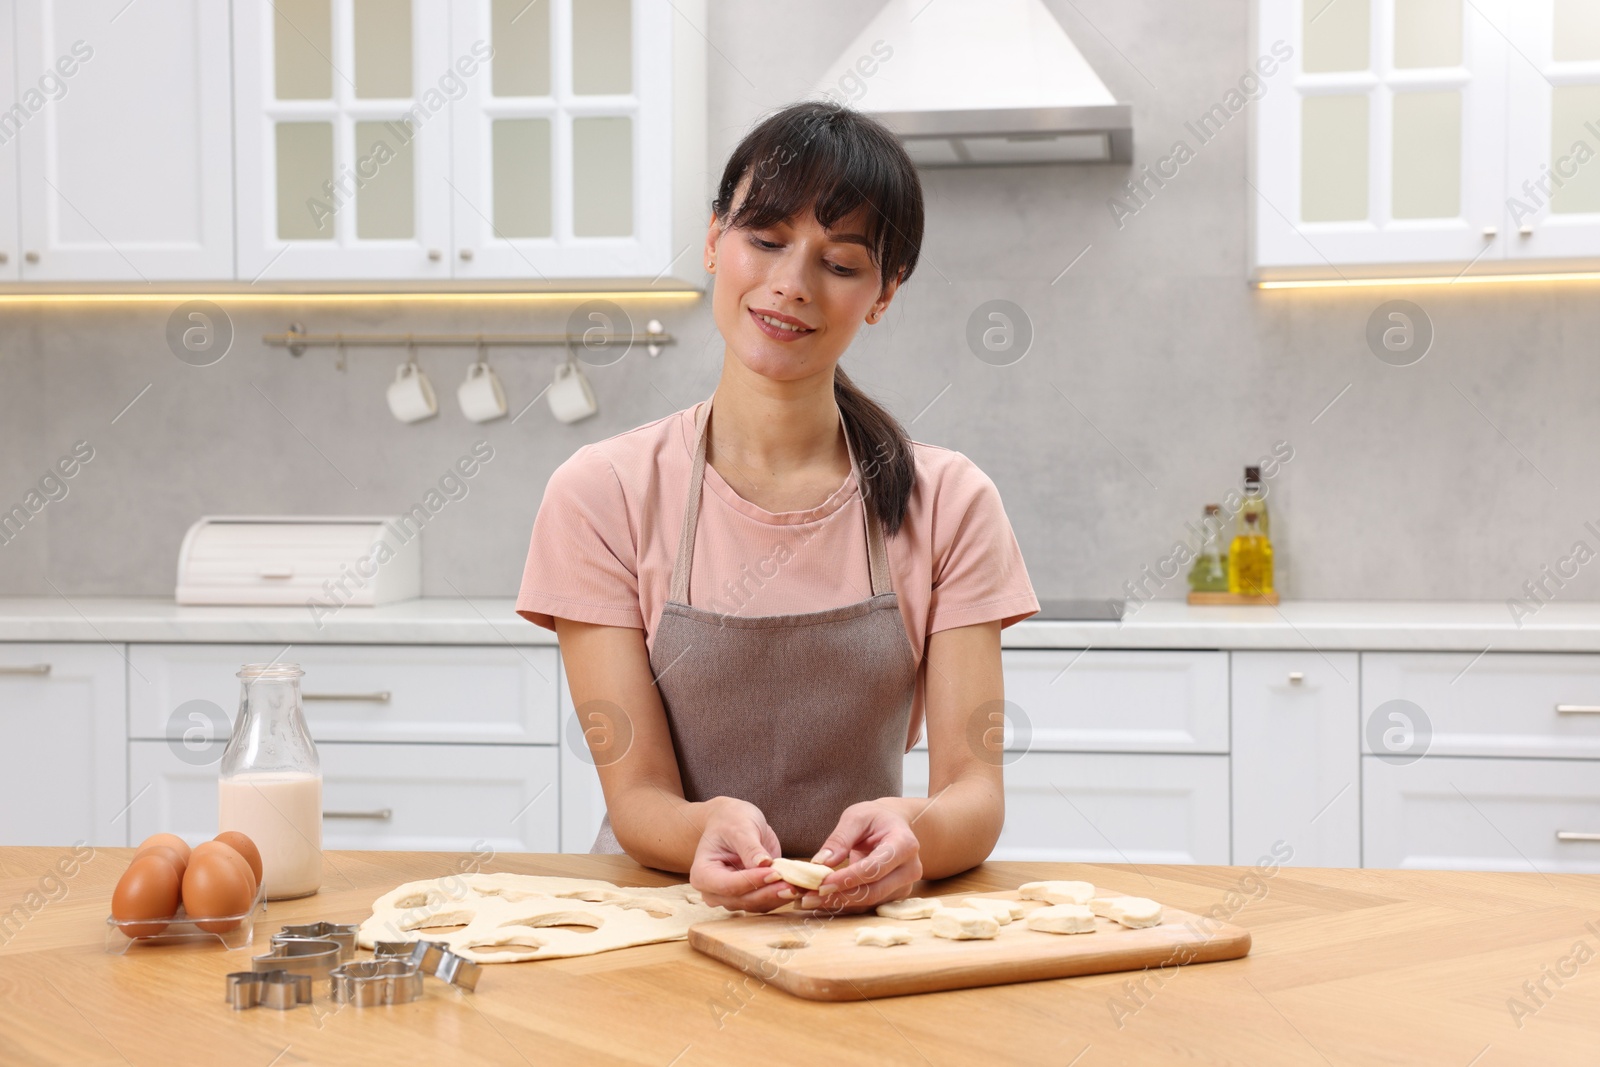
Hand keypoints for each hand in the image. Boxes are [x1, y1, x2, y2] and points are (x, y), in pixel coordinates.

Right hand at [688, 797, 790, 911]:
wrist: (732, 821)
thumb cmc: (730, 820)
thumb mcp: (739, 827)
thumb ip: (750, 847)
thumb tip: (764, 864)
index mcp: (703, 874)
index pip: (727, 885)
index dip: (752, 881)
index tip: (775, 873)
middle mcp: (714, 891)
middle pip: (742, 899)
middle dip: (768, 893)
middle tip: (792, 885)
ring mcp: (730, 897)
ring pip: (755, 905)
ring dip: (776, 897)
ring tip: (797, 885)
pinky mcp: (748, 896)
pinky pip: (765, 902)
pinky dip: (780, 896)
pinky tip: (795, 886)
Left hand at [800, 801, 922, 913]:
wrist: (894, 826)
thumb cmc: (876, 818)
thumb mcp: (856, 817)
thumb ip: (839, 839)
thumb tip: (821, 863)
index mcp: (904, 844)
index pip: (874, 868)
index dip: (847, 879)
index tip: (820, 883)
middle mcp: (910, 869)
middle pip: (873, 891)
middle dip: (839, 896)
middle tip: (808, 898)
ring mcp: (904, 885)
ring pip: (869, 902)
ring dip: (838, 903)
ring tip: (809, 900)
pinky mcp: (894, 895)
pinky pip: (868, 904)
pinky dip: (844, 904)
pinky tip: (822, 901)